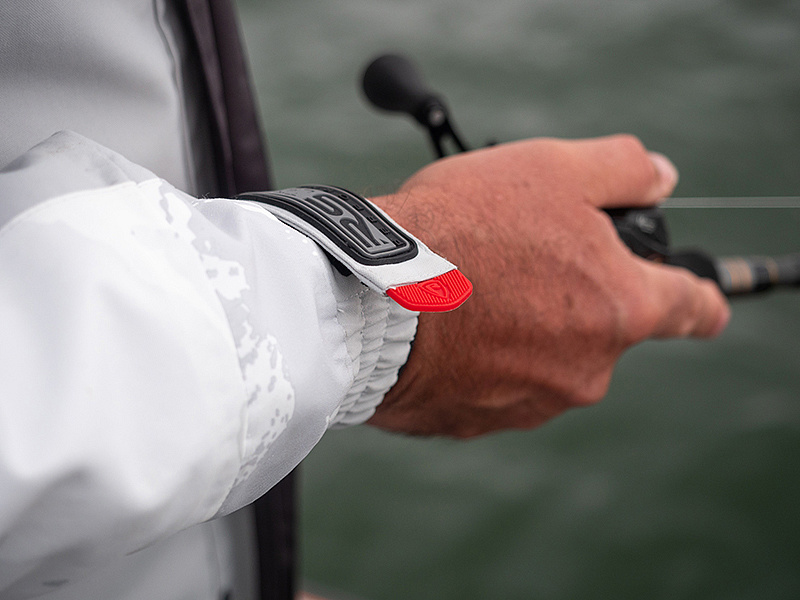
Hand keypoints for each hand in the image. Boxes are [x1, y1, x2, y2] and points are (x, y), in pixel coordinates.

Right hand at [369, 135, 729, 437]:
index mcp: (620, 309)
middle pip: (603, 326)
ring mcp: (530, 404)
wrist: (367, 300)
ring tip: (467, 288)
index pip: (696, 309)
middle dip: (573, 294)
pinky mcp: (476, 423)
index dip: (698, 295)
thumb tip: (660, 175)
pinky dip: (479, 357)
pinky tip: (442, 325)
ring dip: (521, 328)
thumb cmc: (460, 230)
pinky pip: (493, 384)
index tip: (694, 294)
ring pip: (544, 358)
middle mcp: (586, 370)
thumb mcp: (550, 169)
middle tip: (516, 256)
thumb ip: (622, 169)